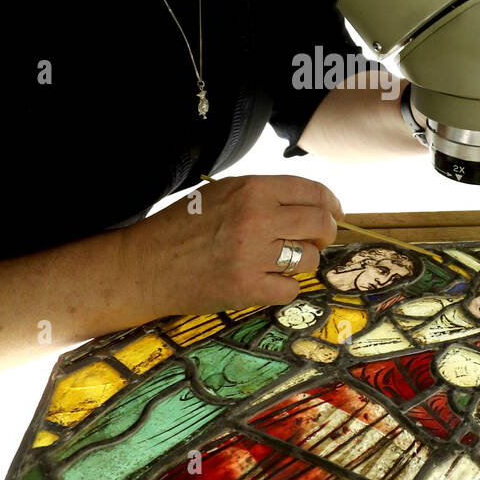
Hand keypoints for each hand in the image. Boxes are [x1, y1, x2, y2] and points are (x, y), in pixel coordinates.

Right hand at [127, 174, 343, 317]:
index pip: (313, 192)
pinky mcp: (247, 288)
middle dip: (326, 234)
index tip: (334, 213)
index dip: (331, 204)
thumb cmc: (183, 227)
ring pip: (309, 259)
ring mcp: (252, 255)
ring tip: (280, 261)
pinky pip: (290, 290)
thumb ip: (264, 194)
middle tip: (316, 241)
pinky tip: (266, 282)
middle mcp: (256, 218)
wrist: (146, 266)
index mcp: (251, 189)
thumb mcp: (222, 193)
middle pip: (321, 224)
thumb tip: (311, 204)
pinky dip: (283, 288)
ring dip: (301, 262)